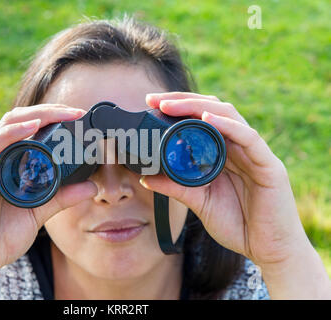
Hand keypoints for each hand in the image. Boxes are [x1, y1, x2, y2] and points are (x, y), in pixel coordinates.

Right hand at [0, 104, 97, 298]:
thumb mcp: (38, 213)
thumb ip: (61, 198)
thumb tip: (91, 187)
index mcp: (9, 162)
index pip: (30, 128)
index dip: (54, 118)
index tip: (79, 117)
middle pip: (21, 119)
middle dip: (50, 111)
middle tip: (77, 112)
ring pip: (7, 125)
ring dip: (36, 115)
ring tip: (62, 113)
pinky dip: (12, 133)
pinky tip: (32, 126)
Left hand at [141, 92, 330, 297]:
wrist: (267, 250)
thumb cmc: (237, 224)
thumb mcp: (199, 202)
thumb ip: (176, 187)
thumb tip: (146, 178)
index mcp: (223, 153)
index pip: (201, 119)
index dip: (178, 108)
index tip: (151, 104)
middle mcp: (238, 147)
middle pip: (212, 110)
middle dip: (182, 101)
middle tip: (155, 100)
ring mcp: (254, 153)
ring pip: (229, 116)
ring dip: (198, 107)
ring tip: (172, 105)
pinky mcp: (268, 165)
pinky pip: (249, 138)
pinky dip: (228, 126)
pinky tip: (207, 119)